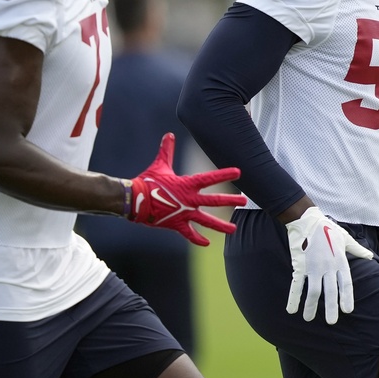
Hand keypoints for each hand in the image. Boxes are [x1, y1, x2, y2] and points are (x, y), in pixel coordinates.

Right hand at [129, 133, 246, 245]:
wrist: (134, 201)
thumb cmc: (147, 181)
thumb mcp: (159, 165)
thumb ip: (167, 150)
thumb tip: (169, 134)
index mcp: (187, 184)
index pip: (209, 178)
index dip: (224, 174)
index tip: (239, 172)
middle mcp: (189, 199)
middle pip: (214, 200)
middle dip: (230, 200)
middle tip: (244, 201)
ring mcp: (184, 213)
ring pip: (206, 220)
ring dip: (221, 225)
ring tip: (234, 229)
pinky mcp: (176, 224)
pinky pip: (189, 234)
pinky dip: (198, 239)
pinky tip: (207, 243)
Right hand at [285, 206, 373, 324]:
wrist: (307, 220)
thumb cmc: (328, 229)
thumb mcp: (346, 238)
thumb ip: (357, 250)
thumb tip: (370, 256)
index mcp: (340, 261)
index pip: (346, 283)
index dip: (346, 297)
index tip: (347, 310)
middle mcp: (328, 266)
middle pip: (330, 291)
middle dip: (330, 308)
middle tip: (331, 322)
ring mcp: (313, 266)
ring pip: (313, 290)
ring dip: (311, 306)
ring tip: (309, 319)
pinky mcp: (300, 265)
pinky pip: (296, 284)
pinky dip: (293, 297)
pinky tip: (291, 309)